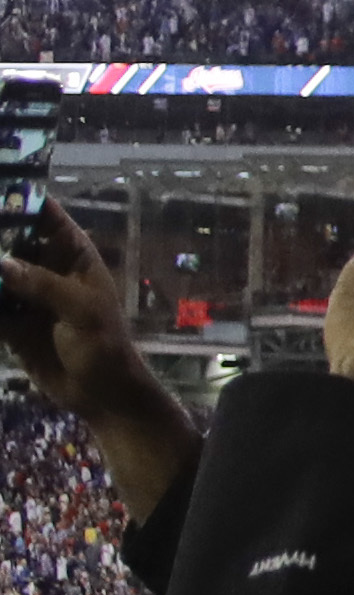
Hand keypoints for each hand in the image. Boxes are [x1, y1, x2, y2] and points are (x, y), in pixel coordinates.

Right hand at [2, 205, 156, 426]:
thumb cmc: (103, 344)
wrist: (101, 393)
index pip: (48, 218)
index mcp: (75, 257)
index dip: (24, 201)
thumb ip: (42, 284)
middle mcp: (48, 270)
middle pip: (13, 242)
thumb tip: (0, 262)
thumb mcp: (81, 309)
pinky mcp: (11, 324)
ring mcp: (28, 296)